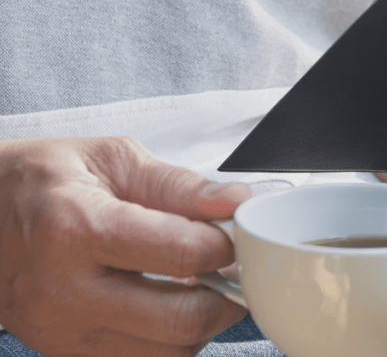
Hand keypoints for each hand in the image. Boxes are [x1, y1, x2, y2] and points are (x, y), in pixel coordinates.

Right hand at [0, 137, 251, 356]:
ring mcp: (64, 330)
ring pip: (169, 352)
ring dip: (204, 322)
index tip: (235, 232)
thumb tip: (235, 200)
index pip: (181, 253)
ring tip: (202, 285)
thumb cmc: (41, 182)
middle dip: (227, 295)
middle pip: (181, 319)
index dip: (226, 244)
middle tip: (234, 269)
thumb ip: (178, 184)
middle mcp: (67, 289)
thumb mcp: (109, 159)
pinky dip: (172, 339)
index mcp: (78, 228)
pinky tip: (170, 304)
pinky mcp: (67, 352)